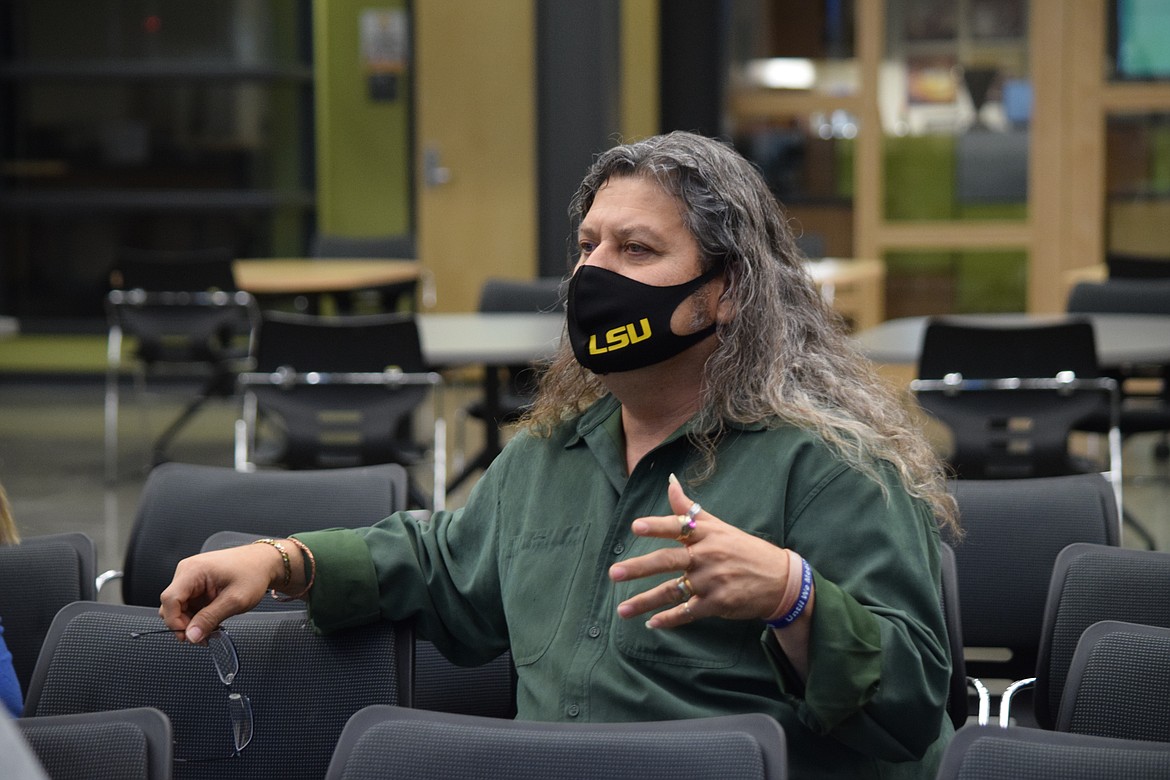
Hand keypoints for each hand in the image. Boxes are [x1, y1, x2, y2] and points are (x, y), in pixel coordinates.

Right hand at [158, 545, 279, 642]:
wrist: (263, 562)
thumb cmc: (253, 573)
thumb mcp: (235, 600)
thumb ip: (210, 619)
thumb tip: (192, 636)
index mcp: (193, 570)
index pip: (169, 599)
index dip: (175, 621)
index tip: (189, 636)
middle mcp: (187, 571)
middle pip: (171, 605)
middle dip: (185, 625)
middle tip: (204, 636)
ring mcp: (190, 577)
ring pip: (179, 608)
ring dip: (192, 622)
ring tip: (212, 628)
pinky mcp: (195, 584)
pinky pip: (188, 605)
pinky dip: (197, 616)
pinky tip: (212, 620)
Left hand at [608, 473, 790, 628]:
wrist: (780, 580)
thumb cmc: (744, 549)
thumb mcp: (719, 526)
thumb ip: (689, 508)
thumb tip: (669, 481)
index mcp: (707, 534)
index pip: (679, 526)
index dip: (657, 526)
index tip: (636, 526)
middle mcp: (707, 556)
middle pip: (668, 561)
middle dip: (639, 567)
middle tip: (614, 573)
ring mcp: (712, 581)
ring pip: (672, 591)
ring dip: (645, 601)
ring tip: (621, 610)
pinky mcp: (717, 604)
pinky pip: (687, 612)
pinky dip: (669, 619)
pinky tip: (651, 624)